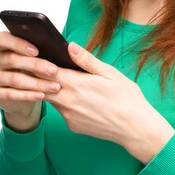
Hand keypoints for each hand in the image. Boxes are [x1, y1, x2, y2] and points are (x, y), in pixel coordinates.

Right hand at [0, 31, 62, 118]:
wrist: (20, 98)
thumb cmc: (29, 72)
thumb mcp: (33, 60)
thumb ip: (40, 51)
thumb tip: (65, 47)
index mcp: (0, 45)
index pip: (3, 38)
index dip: (19, 44)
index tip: (37, 50)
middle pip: (12, 60)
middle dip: (36, 65)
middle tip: (54, 70)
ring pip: (14, 79)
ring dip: (37, 83)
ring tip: (55, 86)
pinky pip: (11, 94)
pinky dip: (29, 95)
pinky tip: (42, 95)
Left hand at [41, 42, 167, 149]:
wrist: (135, 128)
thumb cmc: (127, 98)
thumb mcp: (109, 73)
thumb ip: (86, 60)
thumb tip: (70, 46)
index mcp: (75, 84)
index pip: (45, 71)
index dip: (40, 63)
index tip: (40, 58)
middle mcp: (66, 101)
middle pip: (42, 86)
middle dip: (41, 77)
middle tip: (46, 69)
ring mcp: (68, 115)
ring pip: (51, 99)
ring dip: (52, 90)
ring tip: (66, 83)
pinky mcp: (72, 126)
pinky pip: (62, 111)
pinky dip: (64, 103)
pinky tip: (78, 100)